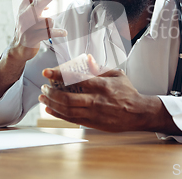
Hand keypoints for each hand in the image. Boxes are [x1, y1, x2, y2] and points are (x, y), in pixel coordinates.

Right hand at [9, 0, 66, 62]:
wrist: (18, 48)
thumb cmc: (28, 28)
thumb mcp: (30, 14)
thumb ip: (39, 4)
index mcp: (25, 6)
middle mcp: (25, 15)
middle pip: (38, 3)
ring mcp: (27, 27)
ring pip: (48, 20)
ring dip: (52, 24)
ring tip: (48, 28)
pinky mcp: (32, 38)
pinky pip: (49, 33)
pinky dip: (58, 33)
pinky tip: (64, 33)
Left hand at [39, 55, 181, 134]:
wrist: (138, 113)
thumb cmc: (127, 92)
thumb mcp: (117, 75)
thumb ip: (100, 67)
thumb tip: (87, 58)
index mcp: (101, 85)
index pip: (76, 79)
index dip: (58, 75)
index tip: (46, 72)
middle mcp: (96, 100)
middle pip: (67, 98)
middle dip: (51, 92)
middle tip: (43, 87)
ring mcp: (93, 113)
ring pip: (67, 110)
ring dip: (51, 104)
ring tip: (43, 98)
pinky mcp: (92, 123)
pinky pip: (71, 119)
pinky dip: (58, 115)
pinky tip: (50, 110)